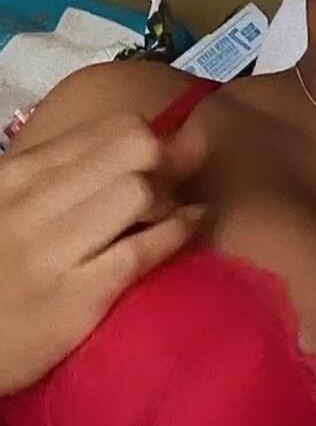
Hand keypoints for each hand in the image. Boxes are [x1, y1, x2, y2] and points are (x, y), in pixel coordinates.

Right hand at [0, 113, 207, 394]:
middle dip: (169, 161)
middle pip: (134, 148)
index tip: (166, 158)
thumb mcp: (13, 205)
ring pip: (138, 191)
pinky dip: (176, 232)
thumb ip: (67, 173)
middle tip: (174, 186)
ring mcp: (53, 249)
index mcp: (22, 172)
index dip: (154, 138)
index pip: (113, 128)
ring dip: (168, 199)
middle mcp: (34, 201)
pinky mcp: (74, 297)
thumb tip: (146, 141)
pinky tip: (188, 226)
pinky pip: (141, 250)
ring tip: (166, 216)